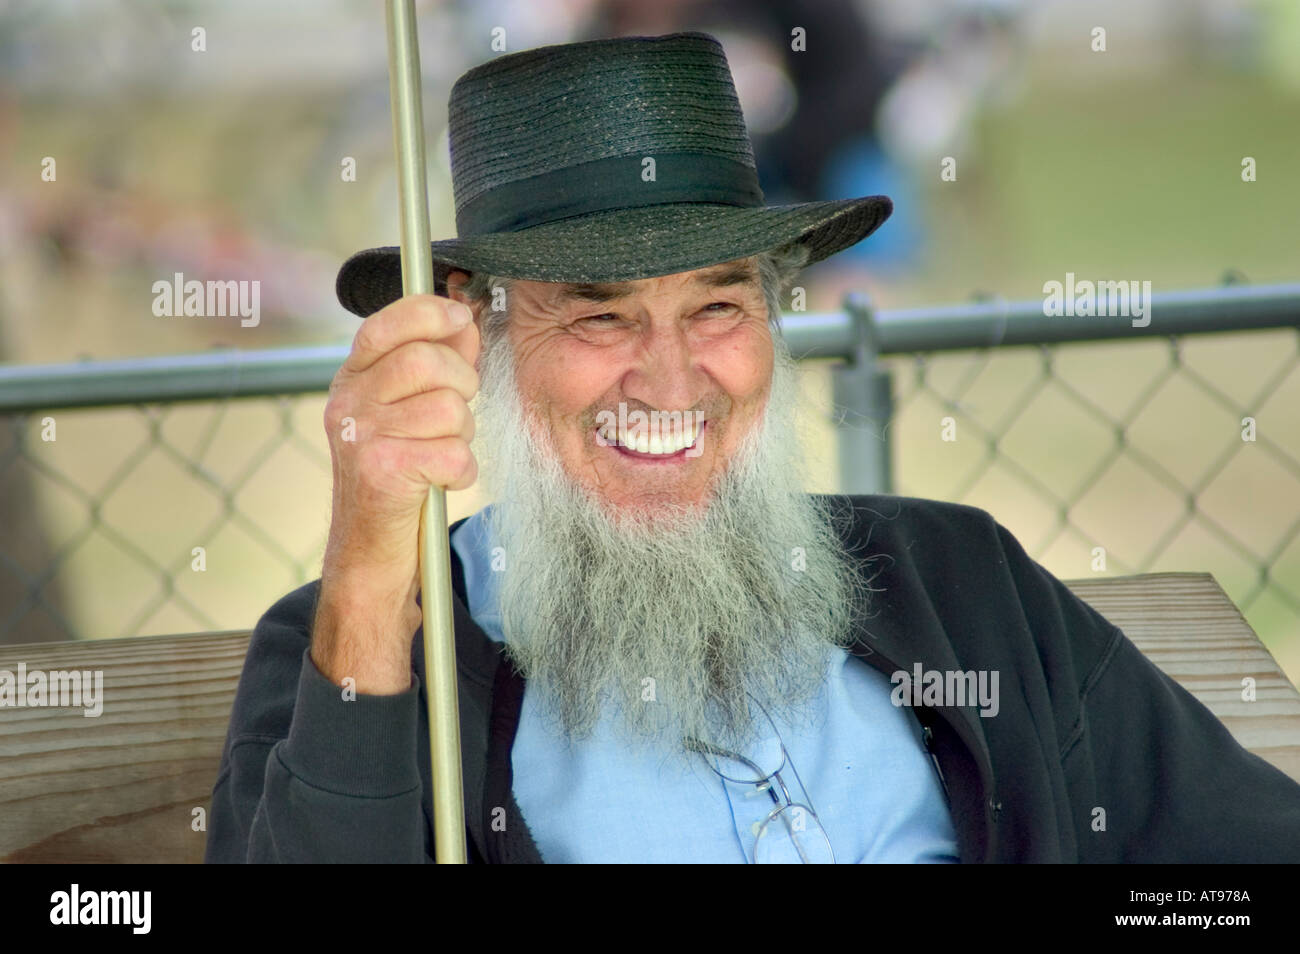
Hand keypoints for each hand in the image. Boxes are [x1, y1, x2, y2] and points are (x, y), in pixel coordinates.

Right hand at [311, 293, 479, 692]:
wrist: (370, 552)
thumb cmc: (399, 475)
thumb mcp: (409, 411)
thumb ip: (437, 361)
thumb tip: (464, 317)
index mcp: (351, 380)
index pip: (385, 324)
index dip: (428, 312)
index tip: (458, 317)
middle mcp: (347, 403)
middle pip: (427, 360)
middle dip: (462, 383)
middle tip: (459, 411)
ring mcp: (359, 437)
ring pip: (449, 408)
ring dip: (463, 434)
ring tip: (442, 452)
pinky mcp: (381, 473)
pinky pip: (454, 452)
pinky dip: (461, 471)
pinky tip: (440, 481)